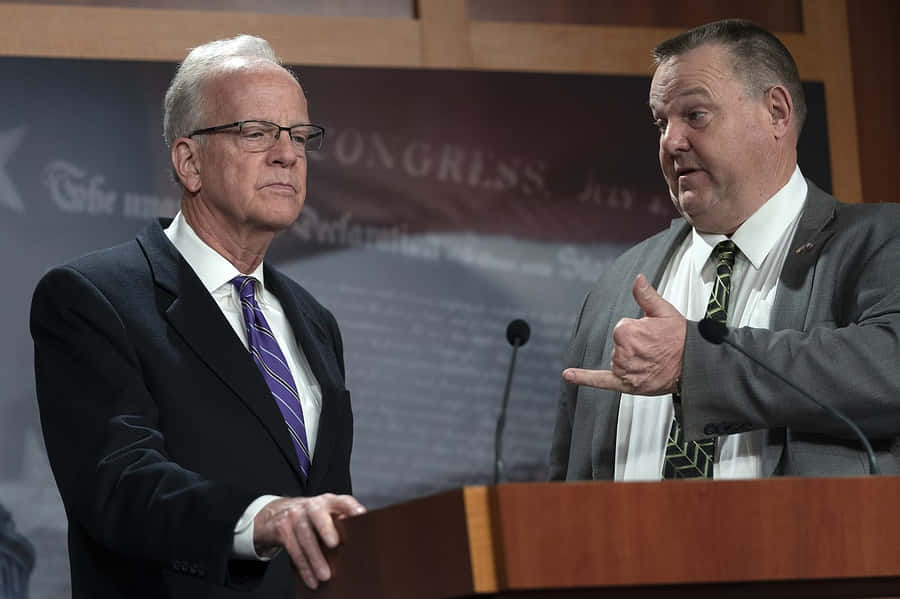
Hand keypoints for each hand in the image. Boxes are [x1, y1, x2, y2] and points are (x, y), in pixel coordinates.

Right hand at [253, 493, 365, 589]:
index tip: (360, 515)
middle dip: (326, 528)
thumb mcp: (327, 514)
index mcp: (328, 502)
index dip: (351, 506)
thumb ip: (342, 520)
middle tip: (334, 544)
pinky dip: (304, 567)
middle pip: (318, 515)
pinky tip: (312, 579)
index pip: (341, 500)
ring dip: (315, 558)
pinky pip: (293, 550)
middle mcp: (311, 506)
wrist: (277, 513)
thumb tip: (361, 537)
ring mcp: (295, 516)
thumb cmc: (311, 517)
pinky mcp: (282, 529)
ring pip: (305, 537)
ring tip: (325, 575)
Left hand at [562, 274, 684, 394]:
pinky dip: (584, 378)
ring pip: (617, 360)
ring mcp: (624, 370)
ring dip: (630, 360)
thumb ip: (646, 295)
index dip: (637, 330)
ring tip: (652, 361)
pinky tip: (568, 374)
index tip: (652, 334)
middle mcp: (623, 352)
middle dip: (634, 345)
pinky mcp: (625, 384)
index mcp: (627, 332)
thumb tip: (637, 278)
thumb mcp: (664, 311)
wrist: (693, 365)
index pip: (621, 328)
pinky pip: (600, 381)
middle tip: (655, 348)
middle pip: (618, 345)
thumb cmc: (681, 338)